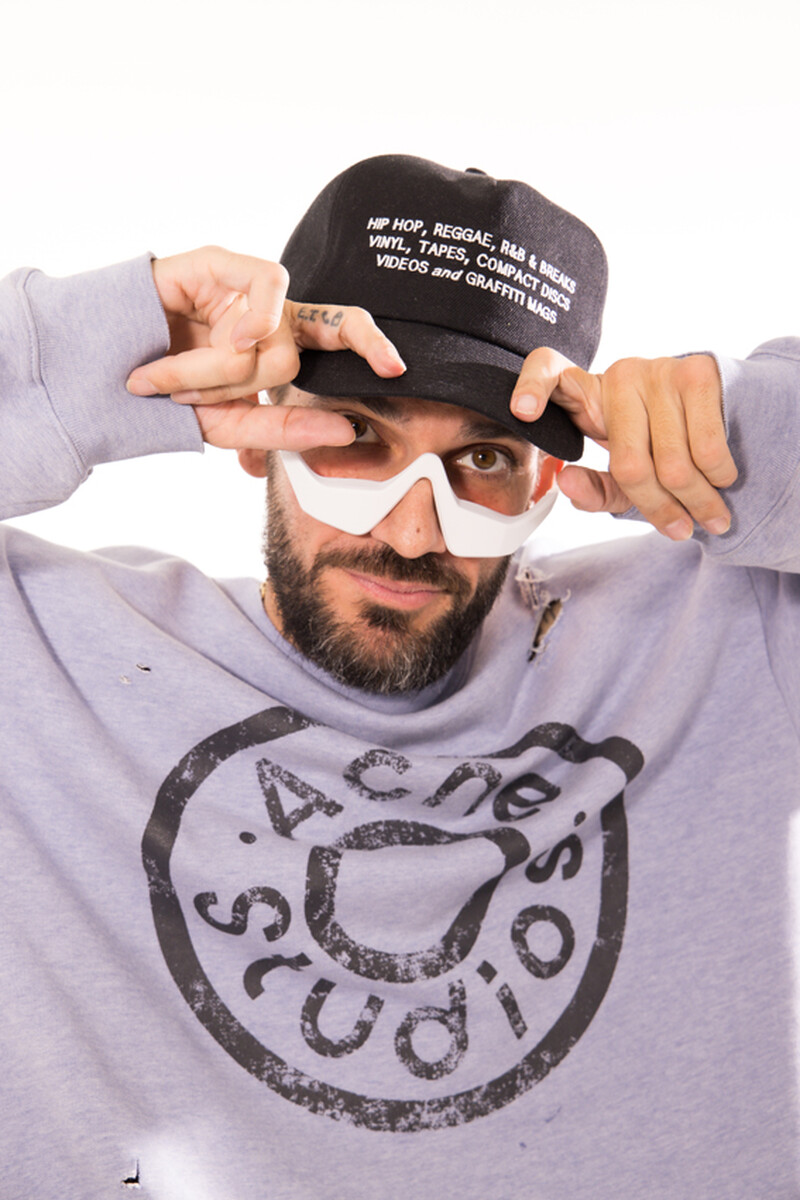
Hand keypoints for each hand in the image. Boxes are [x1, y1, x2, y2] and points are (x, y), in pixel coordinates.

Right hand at [126, 246, 405, 452]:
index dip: (372, 344)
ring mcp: (246, 287)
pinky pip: (266, 289)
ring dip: (222, 373)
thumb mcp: (229, 424)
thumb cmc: (166, 397)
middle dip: (250, 388)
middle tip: (201, 399)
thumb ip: (285, 428)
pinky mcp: (220, 262)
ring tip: (172, 379)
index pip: (342, 333)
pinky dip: (245, 326)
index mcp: (281, 347)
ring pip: (276, 340)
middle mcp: (271, 313)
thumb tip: (347, 431)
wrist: (99, 371)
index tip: (396, 370)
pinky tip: (220, 337)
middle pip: (308, 349)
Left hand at [510, 349, 737, 539]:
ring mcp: (658, 369)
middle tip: (681, 530)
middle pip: (628, 463)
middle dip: (660, 507)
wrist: (731, 414)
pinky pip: (704, 446)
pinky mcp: (697, 372)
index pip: (549, 370)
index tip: (522, 412)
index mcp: (588, 395)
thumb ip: (596, 489)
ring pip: (671, 461)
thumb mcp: (625, 477)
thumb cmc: (665, 448)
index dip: (533, 386)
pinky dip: (717, 476)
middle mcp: (619, 375)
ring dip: (698, 501)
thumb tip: (567, 481)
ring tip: (711, 518)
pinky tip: (723, 480)